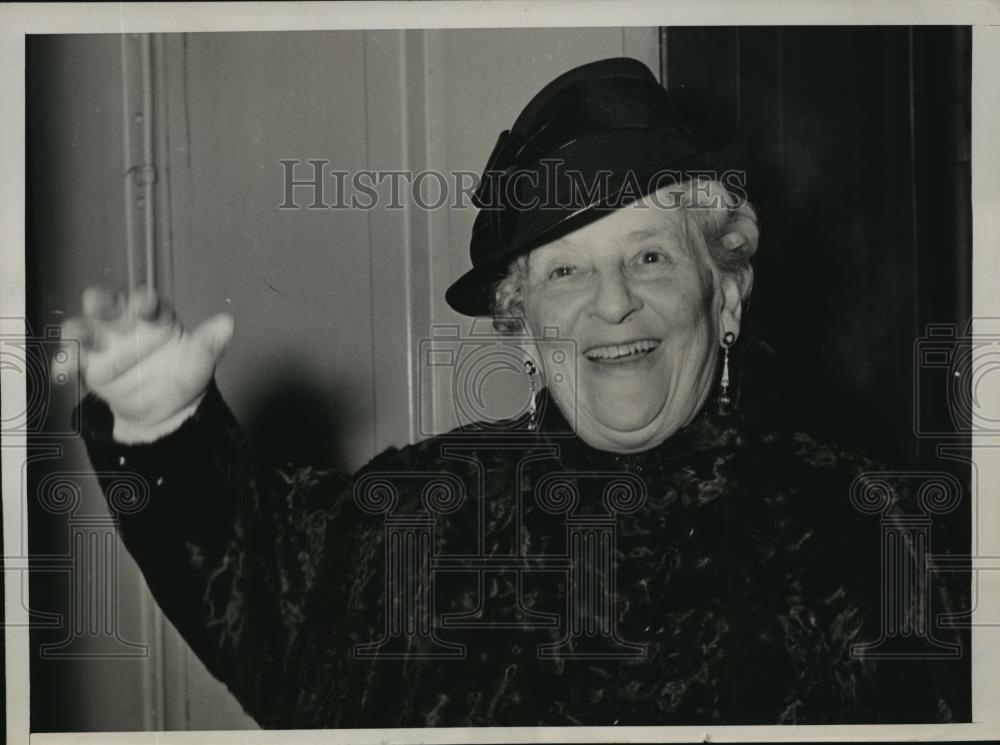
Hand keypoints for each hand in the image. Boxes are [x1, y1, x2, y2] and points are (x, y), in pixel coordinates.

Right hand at [54, 286, 234, 430]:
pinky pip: (73, 362)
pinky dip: (65, 364)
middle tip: (96, 300)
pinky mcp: (90, 367)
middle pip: (110, 306)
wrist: (167, 409)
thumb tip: (228, 323)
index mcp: (156, 317)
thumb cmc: (184, 373)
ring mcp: (106, 345)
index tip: (145, 301)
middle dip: (102, 301)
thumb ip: (211, 342)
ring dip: (77, 330)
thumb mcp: (202, 360)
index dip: (145, 300)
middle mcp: (127, 324)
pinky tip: (62, 372)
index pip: (149, 304)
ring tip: (75, 336)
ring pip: (85, 329)